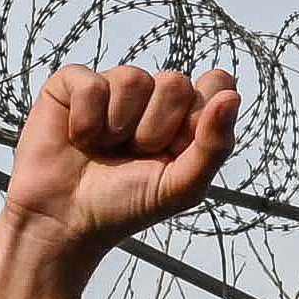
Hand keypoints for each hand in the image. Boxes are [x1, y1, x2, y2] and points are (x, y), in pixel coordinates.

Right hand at [0, 62, 241, 298]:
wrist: (66, 219)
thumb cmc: (127, 204)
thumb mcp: (182, 186)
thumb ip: (214, 145)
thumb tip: (232, 96)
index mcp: (189, 117)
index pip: (218, 85)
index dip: (201, 115)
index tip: (178, 148)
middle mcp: (154, 96)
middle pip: (176, 82)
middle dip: (156, 128)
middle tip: (136, 155)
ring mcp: (114, 86)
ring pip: (133, 78)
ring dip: (119, 126)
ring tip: (106, 148)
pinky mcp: (72, 85)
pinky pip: (90, 83)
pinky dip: (86, 118)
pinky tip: (79, 138)